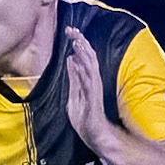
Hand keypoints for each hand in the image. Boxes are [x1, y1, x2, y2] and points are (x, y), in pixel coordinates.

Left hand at [64, 26, 109, 151]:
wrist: (94, 135)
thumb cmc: (86, 118)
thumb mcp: (74, 94)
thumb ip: (74, 77)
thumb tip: (71, 59)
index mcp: (87, 79)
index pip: (83, 57)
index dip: (78, 43)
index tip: (69, 31)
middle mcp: (92, 81)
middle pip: (88, 57)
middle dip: (80, 42)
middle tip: (72, 29)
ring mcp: (94, 88)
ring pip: (90, 66)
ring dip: (83, 52)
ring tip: (76, 40)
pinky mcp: (94, 97)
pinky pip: (89, 80)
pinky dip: (84, 68)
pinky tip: (78, 59)